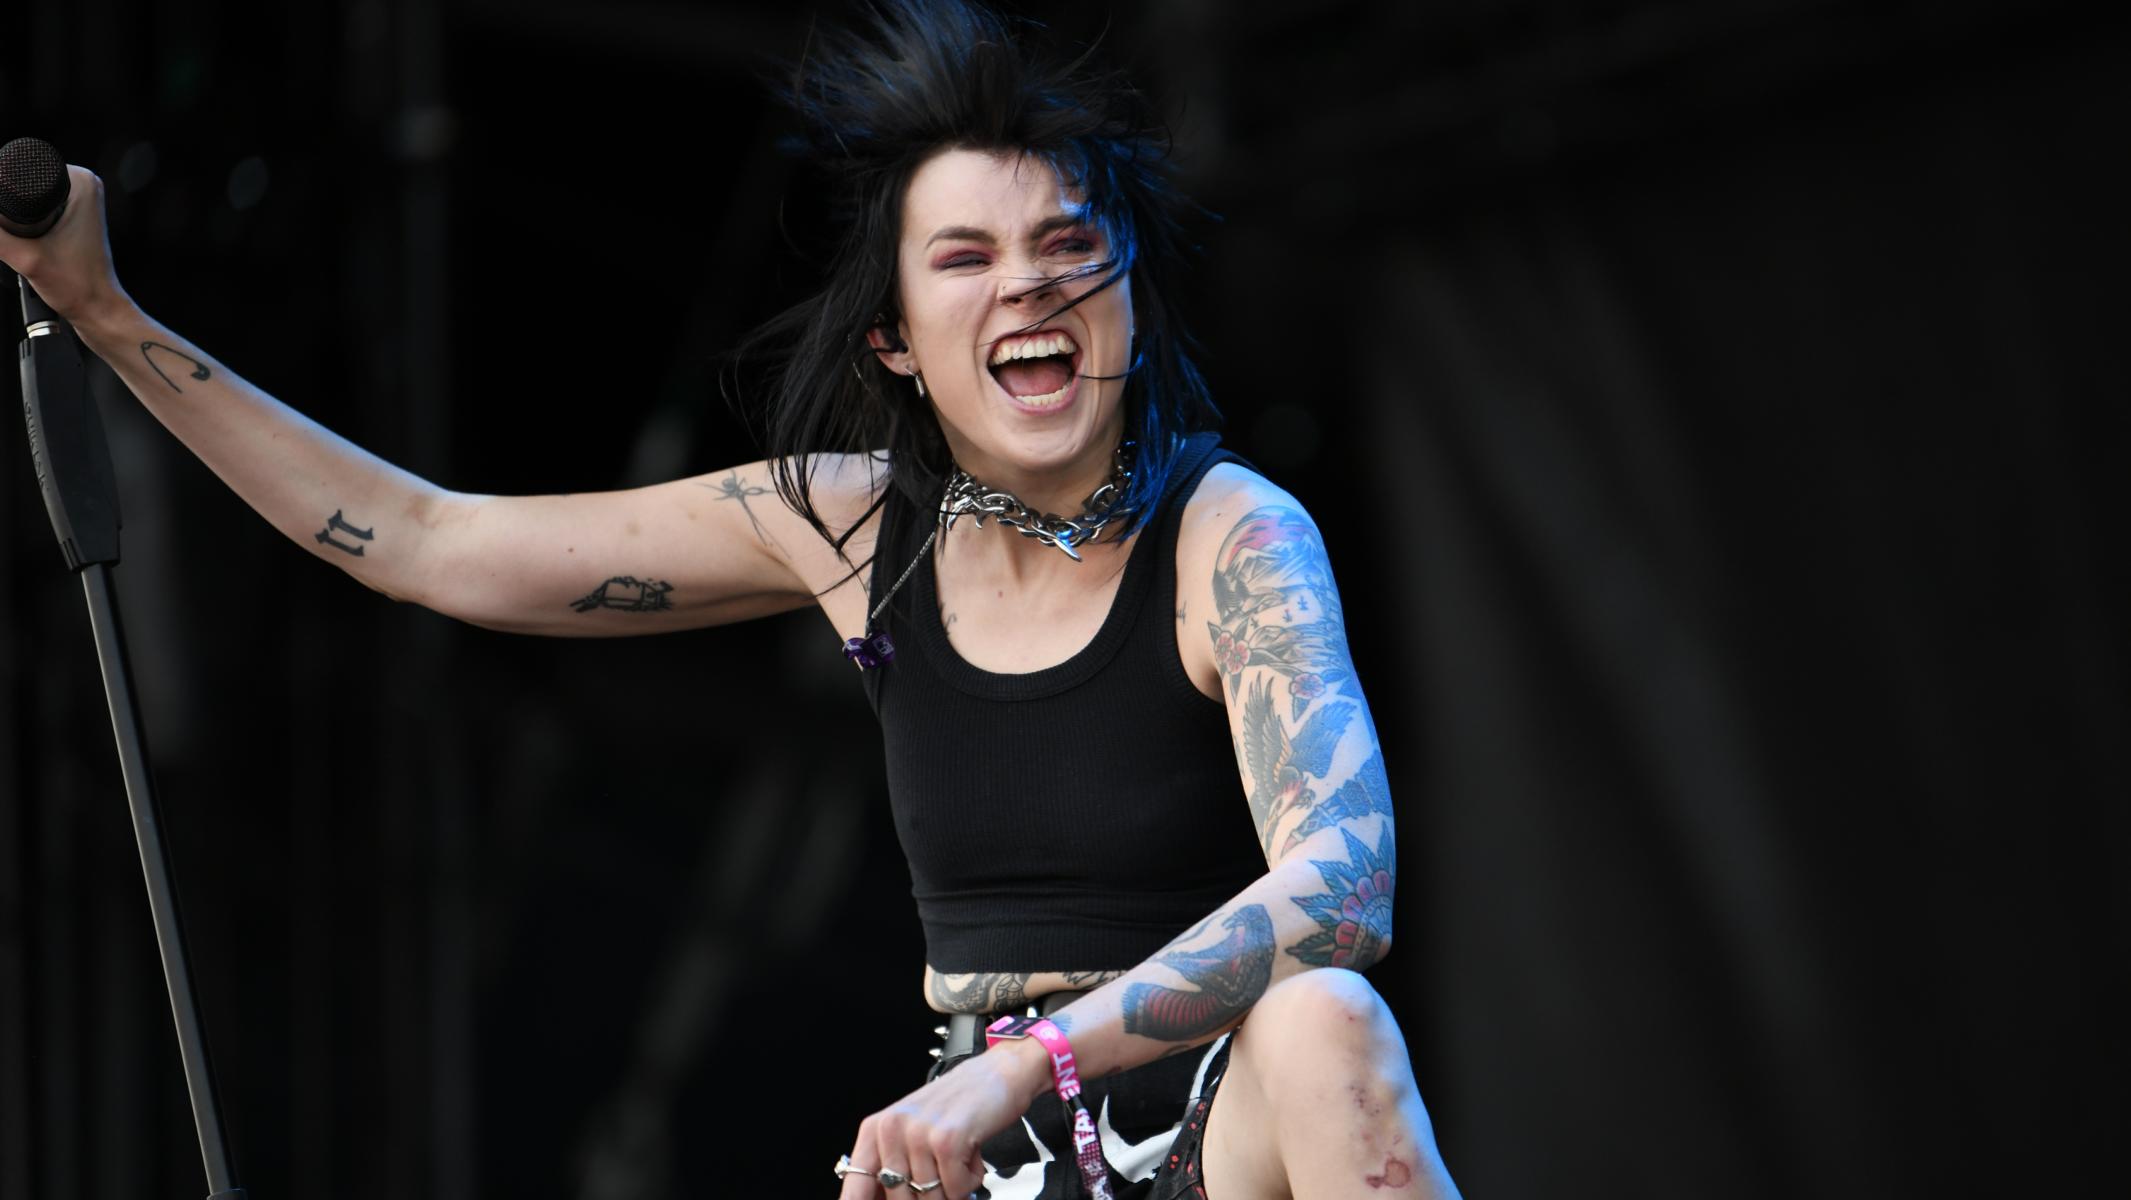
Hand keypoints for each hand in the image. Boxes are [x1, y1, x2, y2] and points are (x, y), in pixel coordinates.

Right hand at [0, 165, 129, 326]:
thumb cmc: (78, 286)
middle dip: (5, 206)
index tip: (11, 231)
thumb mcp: (25, 257)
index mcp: (81, 183)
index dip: (0, 189)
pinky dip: (19, 221)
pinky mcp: (71, 216)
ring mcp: (78, 200)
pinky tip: (22, 241)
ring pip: (24, 196)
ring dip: (9, 214)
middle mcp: (83, 185)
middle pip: (18, 180)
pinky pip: (34, 208)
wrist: (98, 310)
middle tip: (20, 240)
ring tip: (25, 244)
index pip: (19, 167)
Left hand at [836, 1038, 1047, 1199]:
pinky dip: (970, 1180)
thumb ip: (892, 1166)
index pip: (855, 1188)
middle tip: (944, 1172)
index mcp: (875, 1129)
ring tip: (959, 1157)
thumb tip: (884, 1199)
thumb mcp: (913, 1131)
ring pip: (931, 1198)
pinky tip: (972, 1154)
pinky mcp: (946, 1140)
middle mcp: (891, 1129)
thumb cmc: (957, 1105)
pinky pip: (955, 1189)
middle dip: (927, 1196)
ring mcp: (917, 1133)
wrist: (998, 1073)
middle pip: (900, 1199)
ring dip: (953, 1187)